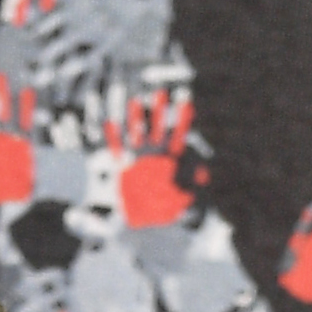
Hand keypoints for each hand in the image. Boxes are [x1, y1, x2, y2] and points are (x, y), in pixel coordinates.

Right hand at [105, 86, 196, 229]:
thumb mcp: (180, 202)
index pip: (178, 134)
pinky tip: (109, 122)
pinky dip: (112, 135)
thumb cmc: (163, 209)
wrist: (141, 220)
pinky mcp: (121, 165)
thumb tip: (203, 177)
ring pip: (136, 132)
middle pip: (157, 127)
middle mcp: (153, 153)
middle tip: (160, 92)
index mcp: (169, 158)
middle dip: (159, 110)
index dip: (182, 118)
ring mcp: (136, 157)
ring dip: (135, 117)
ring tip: (134, 101)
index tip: (186, 100)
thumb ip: (191, 189)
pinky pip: (115, 148)